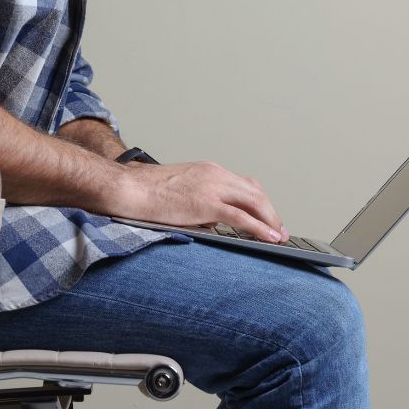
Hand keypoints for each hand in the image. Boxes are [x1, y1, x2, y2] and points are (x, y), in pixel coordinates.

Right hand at [113, 161, 287, 242]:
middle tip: (280, 230)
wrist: (128, 188)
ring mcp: (212, 187)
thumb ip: (200, 203)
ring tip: (279, 236)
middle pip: (255, 192)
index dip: (260, 202)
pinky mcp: (206, 204)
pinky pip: (241, 217)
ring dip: (270, 220)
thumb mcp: (180, 191)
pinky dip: (260, 228)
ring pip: (254, 202)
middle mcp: (215, 174)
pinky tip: (269, 238)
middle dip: (271, 212)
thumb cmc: (145, 192)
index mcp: (208, 170)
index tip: (268, 217)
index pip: (244, 184)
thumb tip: (212, 222)